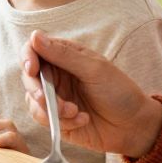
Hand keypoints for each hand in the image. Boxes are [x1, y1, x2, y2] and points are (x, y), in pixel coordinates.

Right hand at [22, 31, 161, 158]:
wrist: (134, 126)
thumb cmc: (120, 92)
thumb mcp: (94, 70)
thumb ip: (64, 55)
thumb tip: (35, 36)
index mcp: (64, 57)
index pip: (34, 49)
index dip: (27, 57)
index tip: (32, 70)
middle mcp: (56, 76)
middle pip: (29, 77)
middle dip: (36, 90)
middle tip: (48, 100)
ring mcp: (55, 98)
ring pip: (32, 101)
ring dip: (51, 109)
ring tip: (75, 112)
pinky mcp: (56, 119)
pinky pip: (43, 119)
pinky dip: (61, 121)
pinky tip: (82, 120)